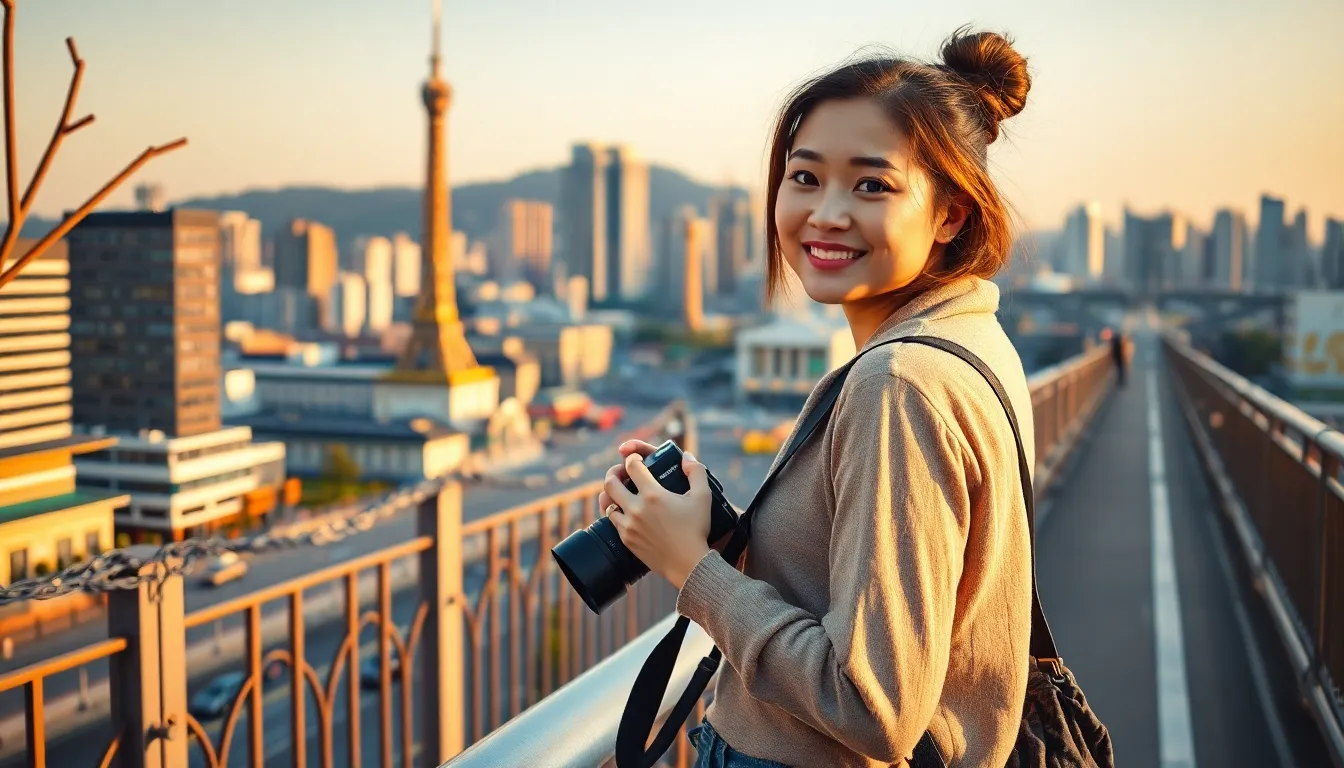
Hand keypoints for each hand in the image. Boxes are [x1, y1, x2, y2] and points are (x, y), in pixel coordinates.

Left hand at [601, 443, 712, 588]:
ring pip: (606, 503)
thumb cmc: (696, 530)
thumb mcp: (703, 497)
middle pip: (610, 482)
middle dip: (614, 472)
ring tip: (619, 491)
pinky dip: (615, 512)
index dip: (632, 457)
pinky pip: (612, 521)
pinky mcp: (626, 539)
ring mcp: (629, 525)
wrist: (688, 564)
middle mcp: (636, 508)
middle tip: (622, 472)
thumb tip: (687, 457)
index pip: (632, 466)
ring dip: (610, 493)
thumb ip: (697, 472)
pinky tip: (623, 510)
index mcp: (653, 495)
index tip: (636, 459)